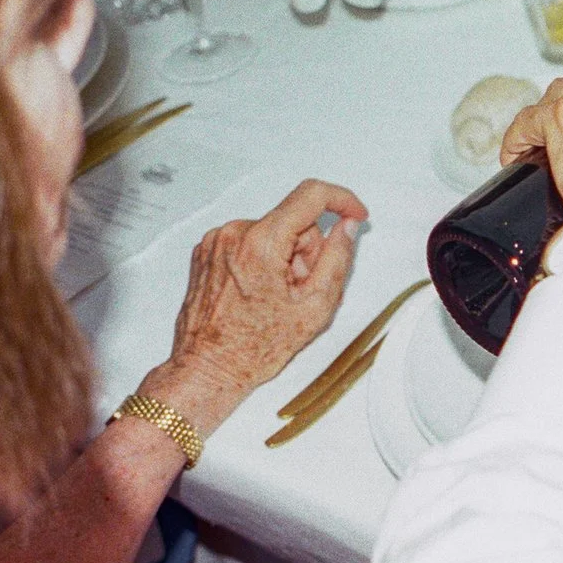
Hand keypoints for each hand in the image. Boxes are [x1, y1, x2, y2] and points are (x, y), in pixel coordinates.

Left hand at [155, 179, 369, 429]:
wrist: (209, 368)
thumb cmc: (253, 348)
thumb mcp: (315, 307)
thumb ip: (338, 258)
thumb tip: (347, 227)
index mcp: (261, 243)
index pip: (311, 195)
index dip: (342, 200)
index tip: (354, 214)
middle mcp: (234, 234)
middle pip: (293, 222)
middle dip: (306, 252)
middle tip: (299, 291)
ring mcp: (216, 241)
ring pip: (272, 232)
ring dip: (284, 259)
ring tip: (274, 297)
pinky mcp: (207, 250)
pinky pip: (250, 241)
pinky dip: (262, 260)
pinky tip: (257, 293)